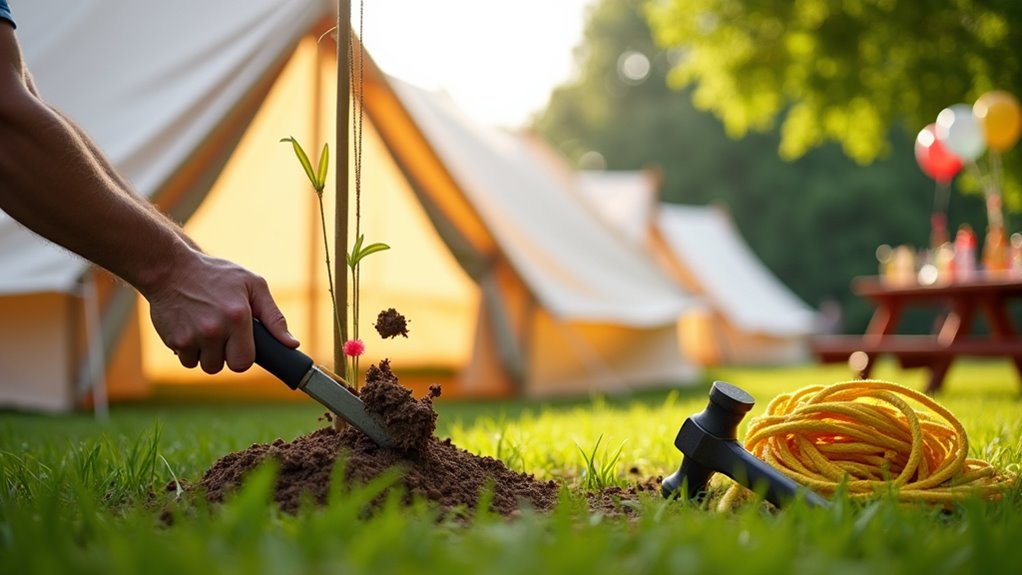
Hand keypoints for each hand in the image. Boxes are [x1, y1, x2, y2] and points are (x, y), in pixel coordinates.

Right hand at [145, 250, 298, 373]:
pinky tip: (191, 329)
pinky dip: (189, 350)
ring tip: (206, 330)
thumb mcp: (252, 285)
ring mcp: (192, 336)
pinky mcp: (173, 340)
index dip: (244, 356)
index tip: (241, 345)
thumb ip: (274, 317)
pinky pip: (186, 360)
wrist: (171, 269)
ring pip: (204, 365)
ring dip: (207, 354)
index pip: (245, 361)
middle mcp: (214, 329)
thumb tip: (292, 344)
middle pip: (223, 367)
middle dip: (225, 357)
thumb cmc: (217, 276)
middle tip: (223, 336)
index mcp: (238, 317)